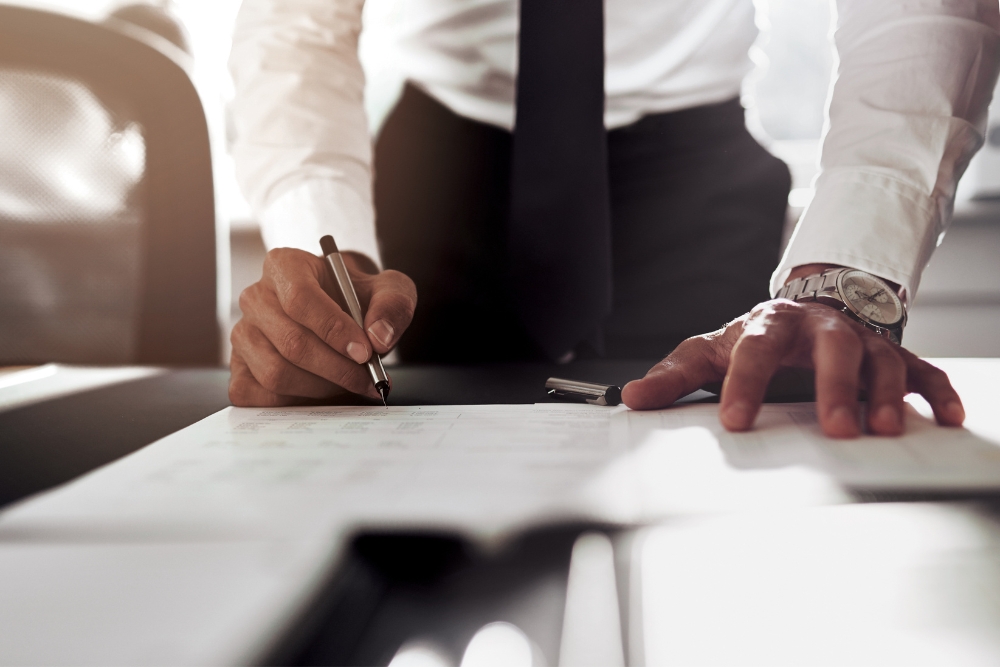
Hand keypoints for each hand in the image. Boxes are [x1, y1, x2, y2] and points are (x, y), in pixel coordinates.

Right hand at [229, 248, 416, 405]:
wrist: (341, 312)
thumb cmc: (358, 298)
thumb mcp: (388, 289)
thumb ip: (393, 305)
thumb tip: (379, 338)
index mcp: (284, 266)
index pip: (301, 299)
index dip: (334, 330)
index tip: (365, 352)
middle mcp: (255, 297)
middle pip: (291, 342)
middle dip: (337, 368)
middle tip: (368, 378)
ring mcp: (242, 334)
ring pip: (275, 373)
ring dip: (321, 387)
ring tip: (349, 383)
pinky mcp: (239, 368)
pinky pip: (260, 396)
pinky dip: (297, 402)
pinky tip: (323, 392)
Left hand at [621, 299, 964, 437]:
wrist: (806, 309)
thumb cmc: (755, 339)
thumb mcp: (711, 351)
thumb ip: (674, 375)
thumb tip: (629, 396)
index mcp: (771, 324)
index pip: (756, 349)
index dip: (745, 384)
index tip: (735, 422)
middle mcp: (821, 328)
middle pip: (833, 347)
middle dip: (835, 386)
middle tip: (835, 429)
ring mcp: (861, 340)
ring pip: (882, 358)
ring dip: (887, 392)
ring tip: (884, 430)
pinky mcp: (893, 355)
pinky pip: (923, 369)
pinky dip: (938, 391)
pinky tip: (948, 417)